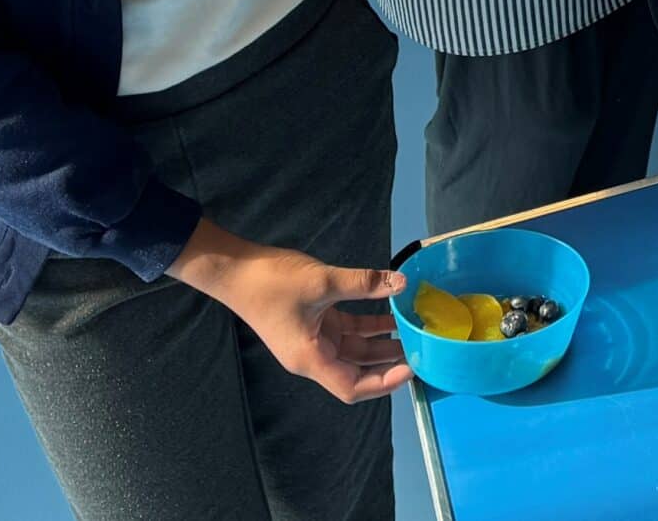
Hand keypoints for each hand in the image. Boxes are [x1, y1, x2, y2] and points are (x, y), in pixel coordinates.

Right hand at [168, 221, 407, 403]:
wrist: (236, 270)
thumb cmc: (272, 283)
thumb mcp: (322, 282)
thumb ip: (364, 283)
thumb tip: (401, 282)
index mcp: (311, 359)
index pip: (353, 386)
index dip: (384, 383)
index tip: (412, 369)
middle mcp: (313, 356)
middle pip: (357, 370)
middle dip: (389, 363)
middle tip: (422, 350)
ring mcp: (314, 339)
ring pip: (355, 349)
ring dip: (383, 342)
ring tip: (415, 331)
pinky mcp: (315, 321)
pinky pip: (349, 329)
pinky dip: (370, 323)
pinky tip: (393, 311)